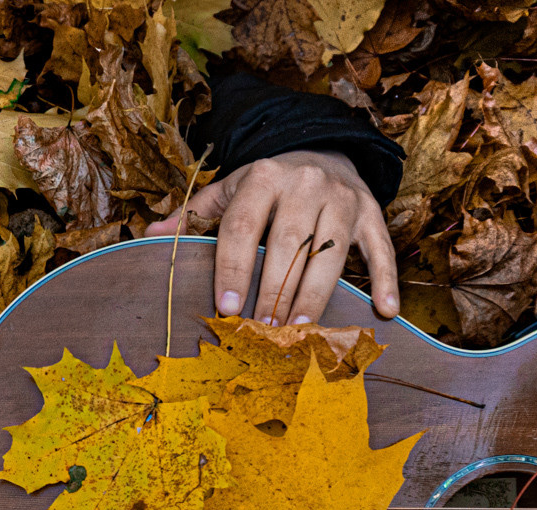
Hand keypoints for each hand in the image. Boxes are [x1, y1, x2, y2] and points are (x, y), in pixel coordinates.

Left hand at [144, 151, 400, 324]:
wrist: (321, 150)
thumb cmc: (266, 185)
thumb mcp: (228, 191)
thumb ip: (193, 215)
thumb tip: (151, 234)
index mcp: (263, 176)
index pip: (243, 227)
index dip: (234, 269)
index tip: (228, 308)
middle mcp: (305, 182)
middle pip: (288, 245)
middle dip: (273, 292)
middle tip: (263, 332)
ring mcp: (342, 198)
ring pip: (329, 253)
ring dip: (314, 296)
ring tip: (301, 333)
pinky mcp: (371, 212)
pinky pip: (380, 249)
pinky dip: (384, 281)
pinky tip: (382, 312)